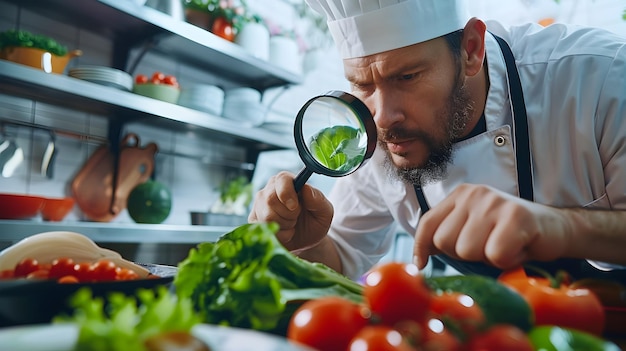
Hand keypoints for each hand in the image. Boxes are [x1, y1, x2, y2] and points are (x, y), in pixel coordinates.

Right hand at [248, 171, 333, 251]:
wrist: (306, 241)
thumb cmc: (315, 222)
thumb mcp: (325, 212)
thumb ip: (318, 199)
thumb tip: (306, 188)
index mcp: (288, 181)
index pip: (282, 179)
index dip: (287, 193)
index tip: (295, 206)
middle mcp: (270, 190)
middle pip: (270, 199)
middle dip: (288, 214)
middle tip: (296, 218)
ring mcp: (259, 205)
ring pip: (266, 216)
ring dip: (283, 225)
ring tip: (290, 225)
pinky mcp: (253, 220)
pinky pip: (260, 228)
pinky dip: (276, 235)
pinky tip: (282, 232)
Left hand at [413, 184, 571, 269]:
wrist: (557, 228)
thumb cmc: (510, 234)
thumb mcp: (473, 230)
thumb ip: (449, 236)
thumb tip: (419, 261)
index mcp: (460, 195)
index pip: (427, 223)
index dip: (421, 247)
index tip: (422, 264)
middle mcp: (474, 193)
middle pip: (445, 241)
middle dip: (464, 255)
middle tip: (488, 247)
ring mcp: (494, 202)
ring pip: (467, 250)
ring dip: (486, 258)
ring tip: (503, 246)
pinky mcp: (516, 215)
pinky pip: (495, 254)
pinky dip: (506, 261)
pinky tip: (517, 249)